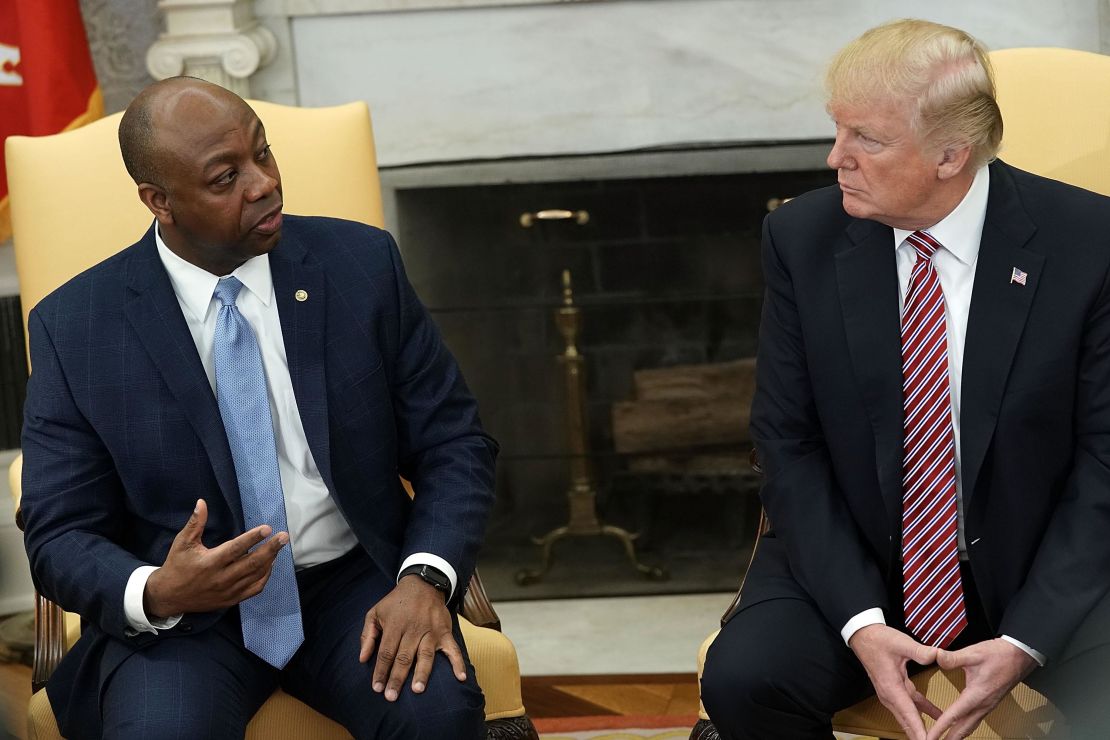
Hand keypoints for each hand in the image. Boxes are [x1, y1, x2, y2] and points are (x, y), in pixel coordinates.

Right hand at [144, 499, 288, 617]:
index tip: (267, 528)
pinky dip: (265, 576)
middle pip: (252, 563)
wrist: (169, 597)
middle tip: (284, 537)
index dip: (252, 538)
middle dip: (271, 549)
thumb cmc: (177, 566)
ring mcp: (228, 591)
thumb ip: (195, 523)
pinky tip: (269, 564)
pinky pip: (254, 588)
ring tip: (279, 546)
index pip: (236, 549)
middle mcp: (221, 578)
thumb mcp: (182, 543)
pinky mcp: (231, 600)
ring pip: (256, 576)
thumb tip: (201, 502)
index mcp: (210, 563)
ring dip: (270, 561)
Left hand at [359, 576, 466, 700]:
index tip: (376, 688)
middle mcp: (413, 629)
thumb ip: (367, 635)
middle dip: (397, 678)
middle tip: (391, 696)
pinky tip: (460, 677)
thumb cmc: (396, 602)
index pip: (386, 652)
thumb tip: (362, 659)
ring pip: (426, 655)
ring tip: (417, 690)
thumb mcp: (375, 612)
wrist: (423, 584)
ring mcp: (431, 631)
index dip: (381, 671)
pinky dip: (458, 663)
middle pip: (404, 657)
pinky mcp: (445, 632)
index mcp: (395, 625)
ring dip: (422, 673)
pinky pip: (453, 649)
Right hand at [850, 624, 939, 739]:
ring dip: (921, 728)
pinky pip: (910, 707)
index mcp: (892, 688)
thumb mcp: (901, 643)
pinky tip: (937, 716)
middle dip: (921, 736)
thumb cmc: (879, 640)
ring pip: (908, 717)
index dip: (920, 732)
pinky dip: (922, 714)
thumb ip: (920, 651)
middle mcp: (890, 696)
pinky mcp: (894, 690)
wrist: (863, 636)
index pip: (909, 716)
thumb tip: (938, 655)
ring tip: (936, 736)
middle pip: (907, 723)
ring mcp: (891, 694)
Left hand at [925, 639, 1036, 739]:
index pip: (954, 716)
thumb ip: (952, 658)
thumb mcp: (972, 653)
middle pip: (963, 729)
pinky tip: (958, 727)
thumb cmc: (999, 654)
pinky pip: (975, 720)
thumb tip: (935, 657)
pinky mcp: (989, 703)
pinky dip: (964, 727)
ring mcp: (987, 706)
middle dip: (948, 738)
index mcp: (976, 695)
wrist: (1020, 655)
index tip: (930, 737)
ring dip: (956, 735)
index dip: (940, 728)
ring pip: (970, 726)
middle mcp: (983, 705)